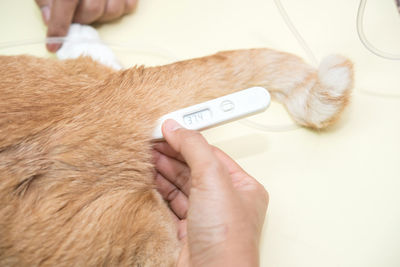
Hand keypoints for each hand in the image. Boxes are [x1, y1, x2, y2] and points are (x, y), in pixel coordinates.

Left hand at [35, 0, 137, 51]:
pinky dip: (121, 7)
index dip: (58, 27)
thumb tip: (49, 19)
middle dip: (83, 18)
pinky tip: (110, 0)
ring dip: (102, 14)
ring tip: (95, 4)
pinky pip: (129, 6)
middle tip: (77, 14)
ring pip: (113, 11)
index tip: (54, 45)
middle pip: (92, 10)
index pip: (64, 5)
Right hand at [153, 119, 268, 266]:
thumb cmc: (226, 236)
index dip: (188, 140)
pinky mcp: (189, 230)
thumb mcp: (213, 179)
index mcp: (242, 186)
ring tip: (147, 156)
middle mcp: (226, 201)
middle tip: (152, 141)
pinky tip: (151, 178)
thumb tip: (176, 127)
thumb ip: (194, 148)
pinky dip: (161, 190)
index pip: (211, 154)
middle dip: (173, 154)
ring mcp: (207, 216)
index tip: (167, 129)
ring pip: (182, 186)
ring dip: (164, 170)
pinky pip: (173, 203)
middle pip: (195, 168)